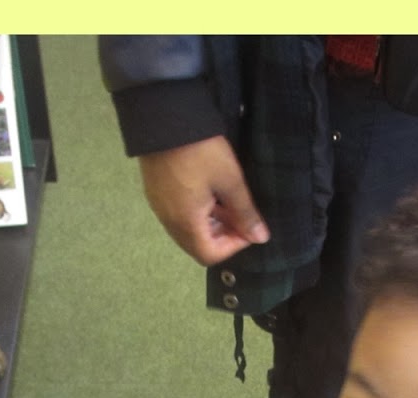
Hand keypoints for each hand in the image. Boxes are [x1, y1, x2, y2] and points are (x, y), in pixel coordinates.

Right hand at [136, 136, 269, 265]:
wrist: (164, 121)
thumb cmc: (201, 151)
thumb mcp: (230, 179)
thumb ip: (245, 212)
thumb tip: (260, 237)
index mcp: (187, 224)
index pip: (210, 256)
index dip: (233, 247)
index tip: (248, 226)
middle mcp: (170, 223)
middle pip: (198, 247)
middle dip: (223, 237)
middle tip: (241, 214)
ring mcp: (161, 210)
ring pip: (188, 232)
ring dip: (210, 225)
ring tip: (227, 202)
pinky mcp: (157, 196)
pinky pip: (179, 217)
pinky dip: (196, 215)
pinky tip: (208, 193)